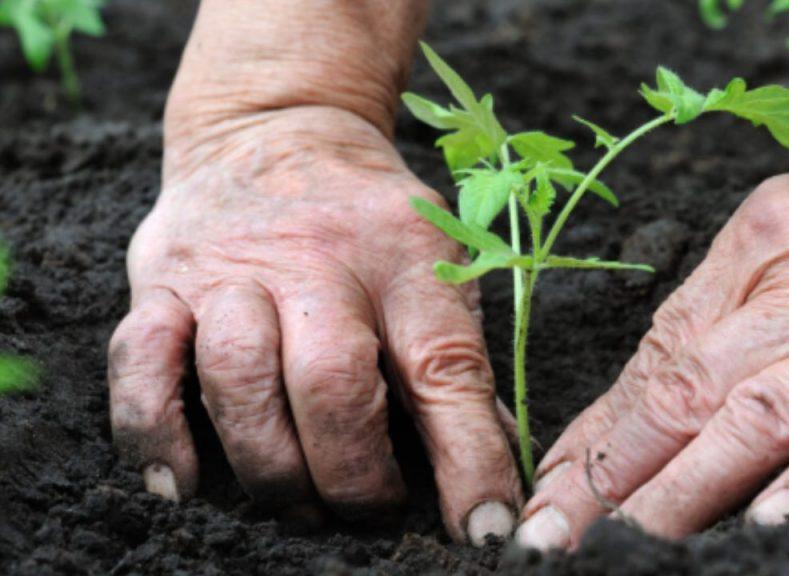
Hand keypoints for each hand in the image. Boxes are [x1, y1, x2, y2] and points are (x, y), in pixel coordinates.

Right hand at [107, 104, 521, 544]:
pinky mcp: (162, 281)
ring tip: (300, 505)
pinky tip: (185, 484)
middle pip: (331, 382)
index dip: (469, 458)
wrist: (278, 128)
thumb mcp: (434, 264)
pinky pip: (141, 362)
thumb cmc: (370, 220)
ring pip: (237, 379)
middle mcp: (317, 259)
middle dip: (352, 472)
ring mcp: (230, 269)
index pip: (445, 367)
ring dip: (271, 466)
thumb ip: (456, 362)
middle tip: (370, 510)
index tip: (486, 528)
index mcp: (405, 256)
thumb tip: (492, 472)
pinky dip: (155, 433)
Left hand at [516, 104, 788, 548]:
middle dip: (614, 474)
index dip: (597, 435)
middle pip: (688, 388)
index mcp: (754, 246)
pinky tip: (771, 522)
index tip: (551, 491)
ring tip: (634, 543)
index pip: (656, 357)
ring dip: (688, 488)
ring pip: (759, 415)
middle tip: (558, 535)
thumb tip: (624, 417)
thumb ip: (714, 321)